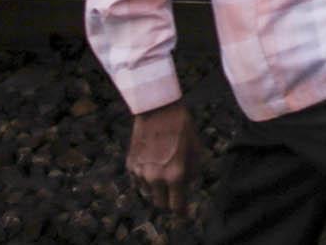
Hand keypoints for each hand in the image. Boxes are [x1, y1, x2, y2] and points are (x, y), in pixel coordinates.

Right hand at [126, 100, 197, 214]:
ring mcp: (140, 172)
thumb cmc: (181, 127)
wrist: (158, 109)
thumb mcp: (195, 148)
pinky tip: (153, 162)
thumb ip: (192, 172)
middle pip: (160, 204)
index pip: (176, 206)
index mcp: (175, 175)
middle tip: (175, 191)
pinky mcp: (130, 165)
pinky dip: (145, 178)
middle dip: (168, 200)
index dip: (181, 213)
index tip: (184, 216)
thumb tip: (187, 186)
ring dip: (157, 187)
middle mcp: (155, 178)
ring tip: (164, 167)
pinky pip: (138, 181)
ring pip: (148, 192)